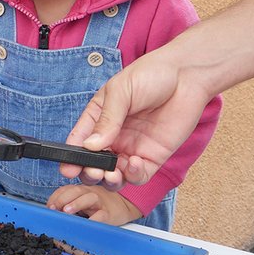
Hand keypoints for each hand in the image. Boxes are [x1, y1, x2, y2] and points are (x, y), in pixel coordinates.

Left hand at [47, 184, 141, 225]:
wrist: (122, 207)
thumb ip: (68, 204)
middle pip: (76, 190)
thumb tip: (52, 213)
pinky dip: (94, 219)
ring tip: (67, 211)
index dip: (56, 197)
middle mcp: (90, 194)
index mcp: (81, 191)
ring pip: (89, 198)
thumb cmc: (97, 207)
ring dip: (76, 203)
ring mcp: (100, 203)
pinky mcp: (108, 215)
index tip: (49, 207)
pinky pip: (102, 215)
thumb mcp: (81, 203)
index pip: (66, 189)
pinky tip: (86, 224)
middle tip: (54, 208)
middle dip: (63, 198)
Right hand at [63, 47, 212, 188]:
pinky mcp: (153, 157)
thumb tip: (90, 146)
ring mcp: (132, 148)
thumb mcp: (122, 91)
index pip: (79, 141)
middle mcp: (113, 136)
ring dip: (109, 180)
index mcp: (99, 117)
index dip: (71, 156)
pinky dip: (133, 175)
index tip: (67, 167)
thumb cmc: (152, 74)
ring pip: (114, 175)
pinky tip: (133, 162)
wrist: (186, 75)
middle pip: (93, 164)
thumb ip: (106, 119)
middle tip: (93, 171)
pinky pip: (138, 175)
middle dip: (89, 172)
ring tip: (111, 173)